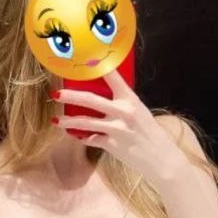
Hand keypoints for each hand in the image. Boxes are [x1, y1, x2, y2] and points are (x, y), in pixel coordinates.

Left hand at [49, 69, 183, 186]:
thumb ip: (123, 103)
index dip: (97, 67)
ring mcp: (117, 129)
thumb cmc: (149, 133)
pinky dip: (83, 138)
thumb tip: (103, 95)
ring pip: (86, 122)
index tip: (84, 59)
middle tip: (56, 94)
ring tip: (56, 121)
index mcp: (131, 99)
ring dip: (69, 122)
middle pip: (90, 99)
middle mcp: (123, 111)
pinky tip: (76, 136)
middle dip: (71, 96)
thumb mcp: (139, 112)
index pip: (112, 76)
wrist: (161, 158)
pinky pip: (91, 139)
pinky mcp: (112, 145)